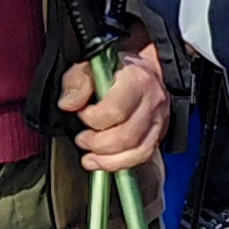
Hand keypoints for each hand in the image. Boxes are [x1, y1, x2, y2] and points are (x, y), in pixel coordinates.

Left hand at [61, 38, 167, 172]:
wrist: (145, 68)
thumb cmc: (116, 67)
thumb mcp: (89, 64)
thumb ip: (77, 82)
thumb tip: (68, 104)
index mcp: (136, 80)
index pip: (115, 111)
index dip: (92, 119)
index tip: (81, 114)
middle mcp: (152, 101)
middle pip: (126, 136)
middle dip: (98, 144)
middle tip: (82, 139)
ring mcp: (159, 119)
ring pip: (137, 151)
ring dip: (109, 160)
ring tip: (90, 157)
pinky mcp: (159, 133)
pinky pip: (144, 156)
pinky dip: (122, 164)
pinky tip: (104, 163)